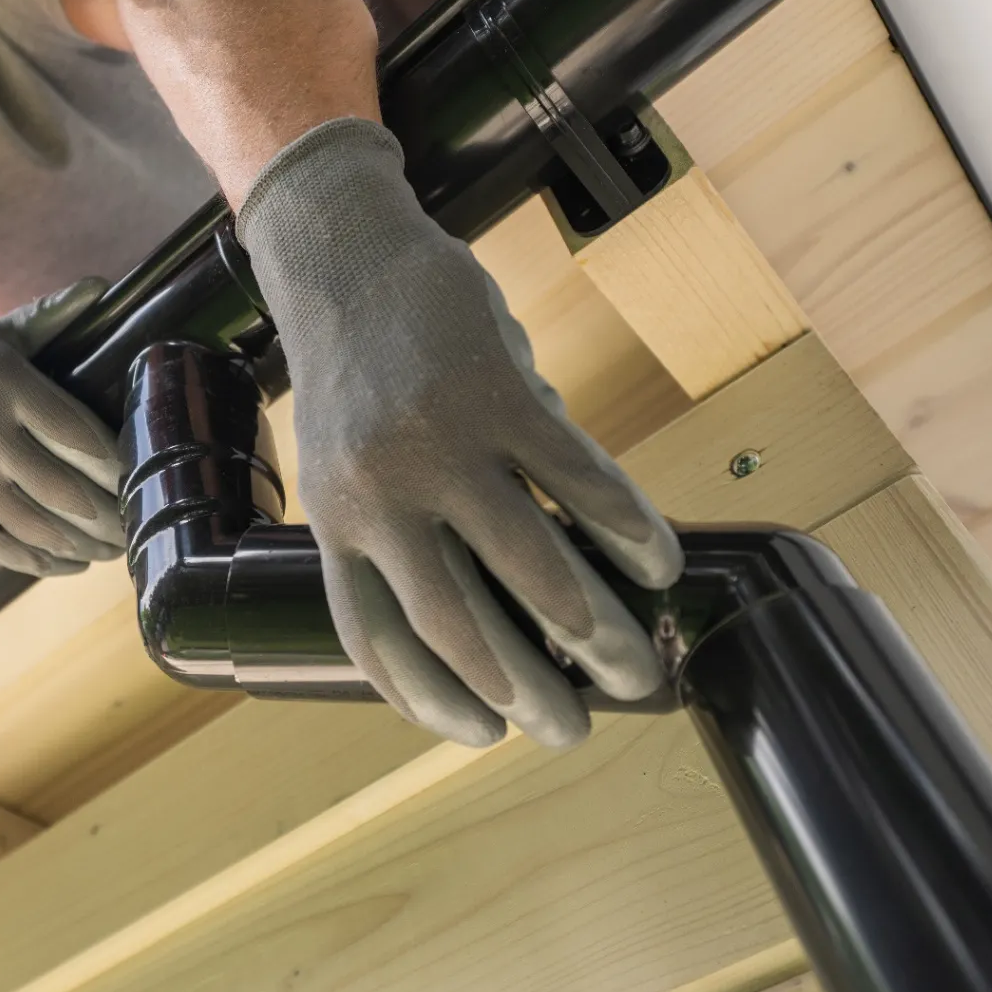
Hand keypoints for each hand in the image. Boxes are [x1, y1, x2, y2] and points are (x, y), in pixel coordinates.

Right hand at [0, 278, 123, 576]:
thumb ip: (50, 317)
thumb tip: (101, 286)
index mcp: (0, 382)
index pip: (78, 432)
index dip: (119, 463)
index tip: (146, 475)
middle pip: (67, 489)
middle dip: (113, 514)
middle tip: (141, 523)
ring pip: (43, 527)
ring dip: (90, 544)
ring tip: (118, 547)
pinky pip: (9, 549)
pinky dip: (50, 561)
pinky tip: (77, 560)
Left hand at [236, 118, 684, 747]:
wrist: (345, 256)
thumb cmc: (356, 374)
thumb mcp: (350, 466)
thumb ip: (412, 532)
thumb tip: (501, 600)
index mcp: (333, 525)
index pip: (376, 641)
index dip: (428, 700)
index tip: (482, 735)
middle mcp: (379, 498)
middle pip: (459, 626)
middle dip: (526, 694)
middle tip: (573, 733)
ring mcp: (438, 446)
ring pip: (532, 567)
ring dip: (594, 630)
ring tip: (635, 667)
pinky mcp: (497, 394)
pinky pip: (579, 482)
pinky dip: (627, 529)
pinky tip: (657, 562)